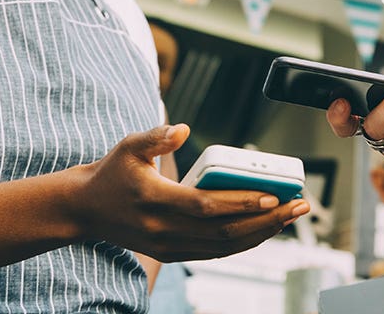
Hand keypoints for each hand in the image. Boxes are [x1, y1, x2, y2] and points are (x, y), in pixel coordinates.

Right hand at [73, 124, 308, 260]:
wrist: (85, 210)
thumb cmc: (111, 173)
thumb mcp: (128, 146)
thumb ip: (156, 135)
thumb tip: (183, 129)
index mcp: (155, 200)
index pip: (206, 206)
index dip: (241, 202)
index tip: (273, 195)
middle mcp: (163, 230)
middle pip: (224, 231)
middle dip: (266, 220)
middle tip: (298, 205)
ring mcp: (168, 246)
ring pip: (223, 247)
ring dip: (261, 233)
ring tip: (290, 216)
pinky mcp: (171, 254)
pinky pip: (214, 252)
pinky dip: (242, 242)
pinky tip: (264, 228)